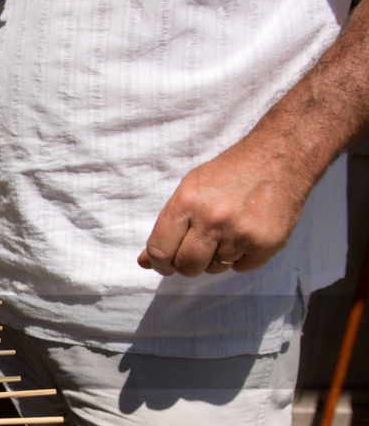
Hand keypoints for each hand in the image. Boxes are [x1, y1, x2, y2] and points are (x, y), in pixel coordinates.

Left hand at [137, 139, 310, 276]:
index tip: (165, 263)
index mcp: (187, 203)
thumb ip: (166, 226)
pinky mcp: (267, 243)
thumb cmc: (229, 173)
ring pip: (215, 268)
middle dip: (186, 265)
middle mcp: (213, 219)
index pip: (160, 250)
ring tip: (227, 232)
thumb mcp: (189, 190)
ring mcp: (242, 233)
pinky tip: (246, 234)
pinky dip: (241, 257)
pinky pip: (242, 268)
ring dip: (217, 257)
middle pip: (186, 266)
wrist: (280, 157)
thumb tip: (144, 262)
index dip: (159, 263)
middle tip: (196, 251)